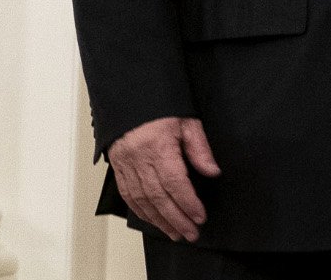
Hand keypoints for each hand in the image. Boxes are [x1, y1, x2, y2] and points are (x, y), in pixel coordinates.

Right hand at [107, 115, 219, 242]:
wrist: (131, 97)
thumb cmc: (161, 107)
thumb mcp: (187, 122)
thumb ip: (200, 149)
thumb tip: (212, 172)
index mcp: (158, 146)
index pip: (174, 182)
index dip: (187, 202)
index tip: (200, 216)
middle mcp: (138, 159)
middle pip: (158, 197)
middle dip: (176, 219)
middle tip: (190, 233)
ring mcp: (125, 164)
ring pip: (141, 200)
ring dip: (158, 220)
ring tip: (175, 232)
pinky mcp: (118, 167)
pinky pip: (127, 194)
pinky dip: (141, 210)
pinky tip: (153, 220)